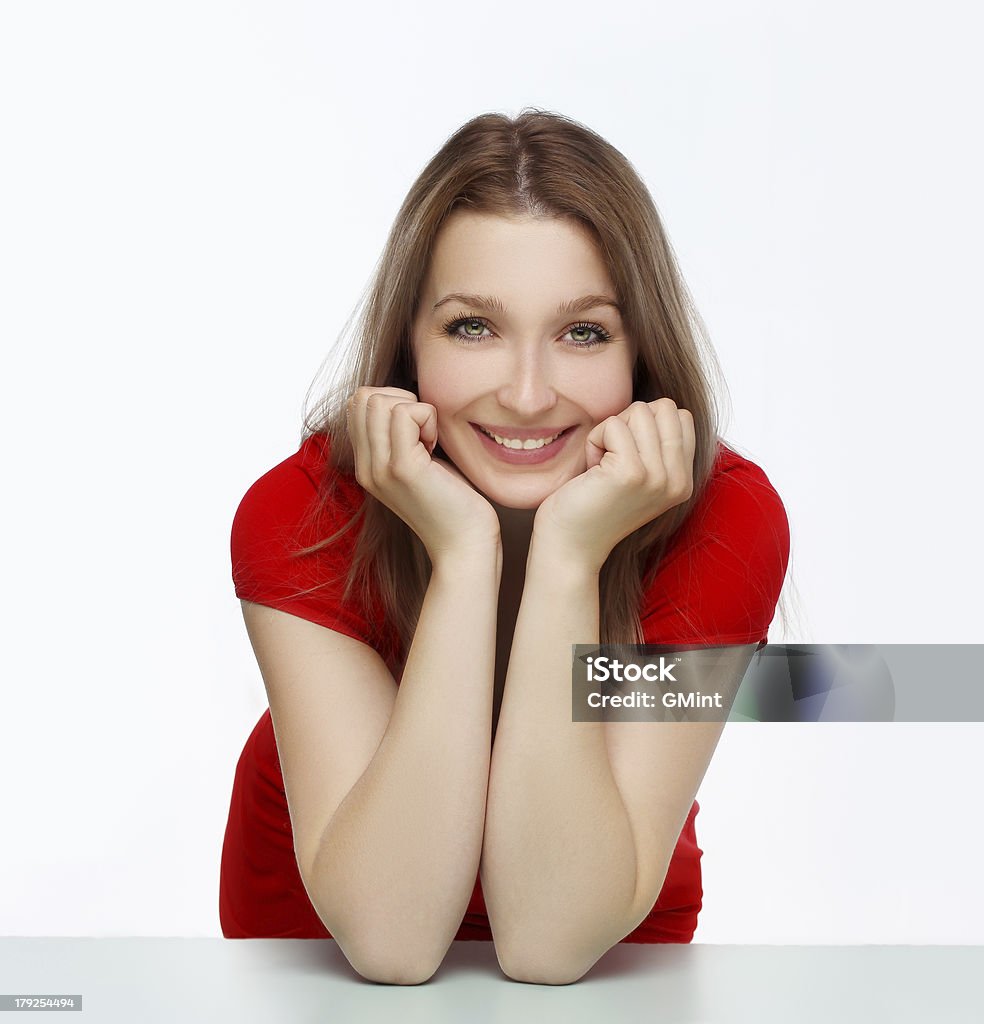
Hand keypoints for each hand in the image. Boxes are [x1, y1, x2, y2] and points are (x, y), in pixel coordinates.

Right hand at [346, 387, 499, 559]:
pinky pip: (406, 414)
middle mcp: (366, 467)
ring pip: (379, 402)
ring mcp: (380, 469)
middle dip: (402, 400)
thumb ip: (402, 436)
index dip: (391, 401)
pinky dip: (428, 418)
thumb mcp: (419, 463)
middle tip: (426, 433)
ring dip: (415, 410)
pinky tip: (437, 447)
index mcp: (367, 465)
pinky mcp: (403, 469)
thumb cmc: (453, 500)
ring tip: (430, 442)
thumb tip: (405, 397)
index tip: (418, 430)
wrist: (465, 545)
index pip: (356, 404)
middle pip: (363, 397)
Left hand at [533, 398, 695, 571]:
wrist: (569, 547)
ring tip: (601, 467)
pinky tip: (591, 471)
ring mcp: (658, 477)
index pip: (680, 415)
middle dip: (629, 422)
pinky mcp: (631, 473)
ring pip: (639, 411)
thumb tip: (659, 405)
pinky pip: (613, 425)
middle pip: (663, 408)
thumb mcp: (639, 475)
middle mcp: (678, 481)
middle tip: (611, 458)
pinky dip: (594, 440)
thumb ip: (656, 446)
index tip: (625, 456)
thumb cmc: (593, 504)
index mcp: (684, 481)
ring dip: (610, 432)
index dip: (645, 424)